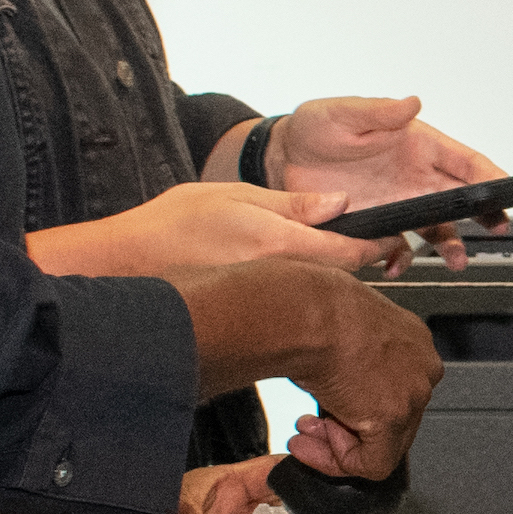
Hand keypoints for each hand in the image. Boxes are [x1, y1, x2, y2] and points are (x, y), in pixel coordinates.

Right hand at [36, 178, 398, 282]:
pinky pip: (288, 310)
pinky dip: (302, 301)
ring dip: (333, 286)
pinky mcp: (247, 319)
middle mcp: (273, 278)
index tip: (389, 238)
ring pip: (316, 296)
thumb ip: (291, 202)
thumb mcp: (233, 195)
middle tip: (373, 254)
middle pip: (340, 279)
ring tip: (338, 272)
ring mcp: (261, 303)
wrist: (123, 265)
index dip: (376, 244)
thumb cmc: (169, 225)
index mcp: (276, 243)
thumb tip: (339, 202)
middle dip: (359, 269)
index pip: (348, 251)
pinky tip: (298, 292)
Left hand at [263, 95, 505, 275]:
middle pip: (463, 199)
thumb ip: (377, 112)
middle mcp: (416, 177)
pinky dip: (402, 259)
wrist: (281, 160)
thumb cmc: (315, 129)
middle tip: (498, 228)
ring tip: (455, 260)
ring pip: (438, 228)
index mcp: (418, 146)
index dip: (490, 175)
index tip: (508, 189)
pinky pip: (400, 247)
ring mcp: (400, 204)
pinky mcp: (378, 226)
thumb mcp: (342, 113)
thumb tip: (411, 103)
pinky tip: (395, 266)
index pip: (464, 160)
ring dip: (451, 244)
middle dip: (486, 215)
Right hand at [295, 280, 440, 477]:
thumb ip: (349, 364)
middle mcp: (421, 365)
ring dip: (338, 445)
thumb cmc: (312, 311)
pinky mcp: (394, 418)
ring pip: (384, 444)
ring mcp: (413, 393)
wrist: (307, 314)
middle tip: (309, 429)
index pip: (392, 392)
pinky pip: (374, 463)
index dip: (353, 408)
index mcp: (410, 340)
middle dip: (345, 430)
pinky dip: (340, 461)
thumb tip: (336, 385)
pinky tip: (318, 438)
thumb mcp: (339, 334)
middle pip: (390, 420)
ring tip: (306, 433)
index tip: (324, 413)